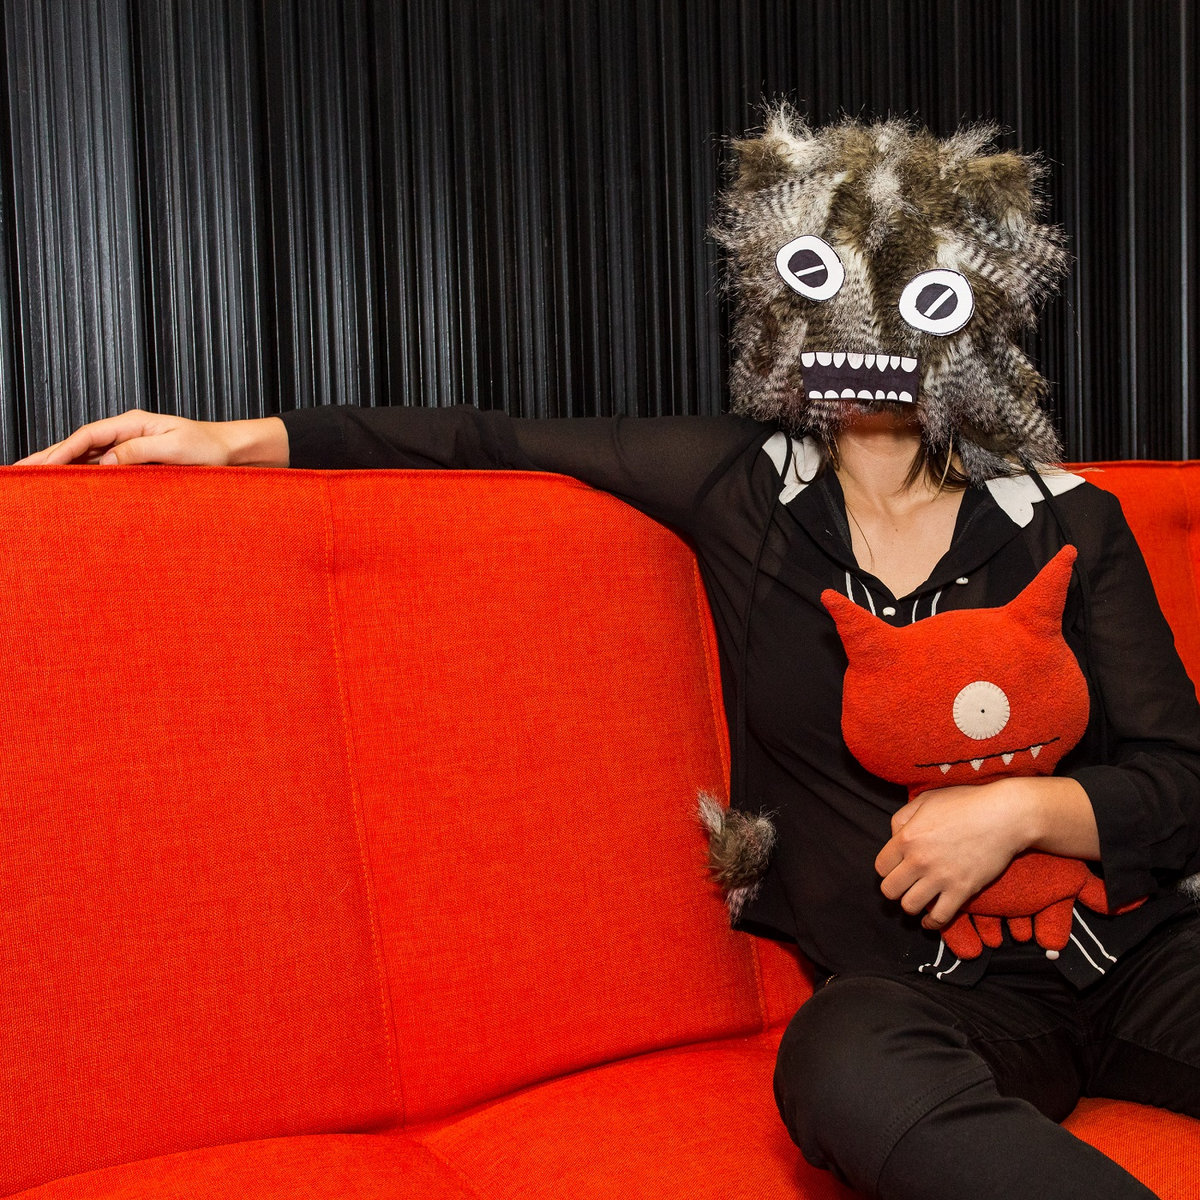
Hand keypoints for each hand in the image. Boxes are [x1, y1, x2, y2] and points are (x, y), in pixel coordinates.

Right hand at [12, 410, 288, 467]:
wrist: (233, 451)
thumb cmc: (211, 448)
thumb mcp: (177, 448)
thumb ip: (140, 451)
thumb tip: (106, 460)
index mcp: (133, 423)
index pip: (87, 436)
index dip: (59, 451)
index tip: (38, 466)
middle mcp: (129, 432)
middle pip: (80, 444)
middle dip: (49, 457)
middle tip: (20, 472)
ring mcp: (133, 445)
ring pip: (89, 455)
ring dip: (63, 466)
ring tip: (35, 479)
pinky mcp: (140, 460)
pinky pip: (105, 466)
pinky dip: (85, 474)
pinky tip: (71, 485)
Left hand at [875, 781, 1035, 931]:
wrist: (1003, 815)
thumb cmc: (965, 803)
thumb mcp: (926, 800)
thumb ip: (902, 818)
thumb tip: (893, 837)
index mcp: (907, 838)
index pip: (881, 867)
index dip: (887, 869)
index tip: (896, 869)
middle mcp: (919, 860)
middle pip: (890, 890)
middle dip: (895, 889)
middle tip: (905, 885)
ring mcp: (940, 877)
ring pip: (909, 906)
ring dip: (911, 904)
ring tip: (917, 899)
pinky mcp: (962, 890)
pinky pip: (939, 917)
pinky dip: (931, 923)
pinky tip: (929, 920)